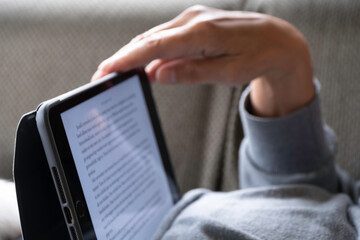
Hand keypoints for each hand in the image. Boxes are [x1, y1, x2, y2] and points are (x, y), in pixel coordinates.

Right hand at [92, 5, 314, 116]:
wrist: (278, 40)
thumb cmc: (258, 57)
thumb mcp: (229, 73)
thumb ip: (193, 73)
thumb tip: (158, 75)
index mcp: (202, 33)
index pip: (155, 47)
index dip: (127, 59)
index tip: (106, 70)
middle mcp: (194, 20)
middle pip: (149, 39)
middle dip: (124, 57)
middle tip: (103, 75)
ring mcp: (194, 18)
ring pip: (155, 37)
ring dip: (135, 54)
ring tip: (117, 72)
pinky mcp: (195, 22)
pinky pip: (166, 36)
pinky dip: (152, 50)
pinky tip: (144, 64)